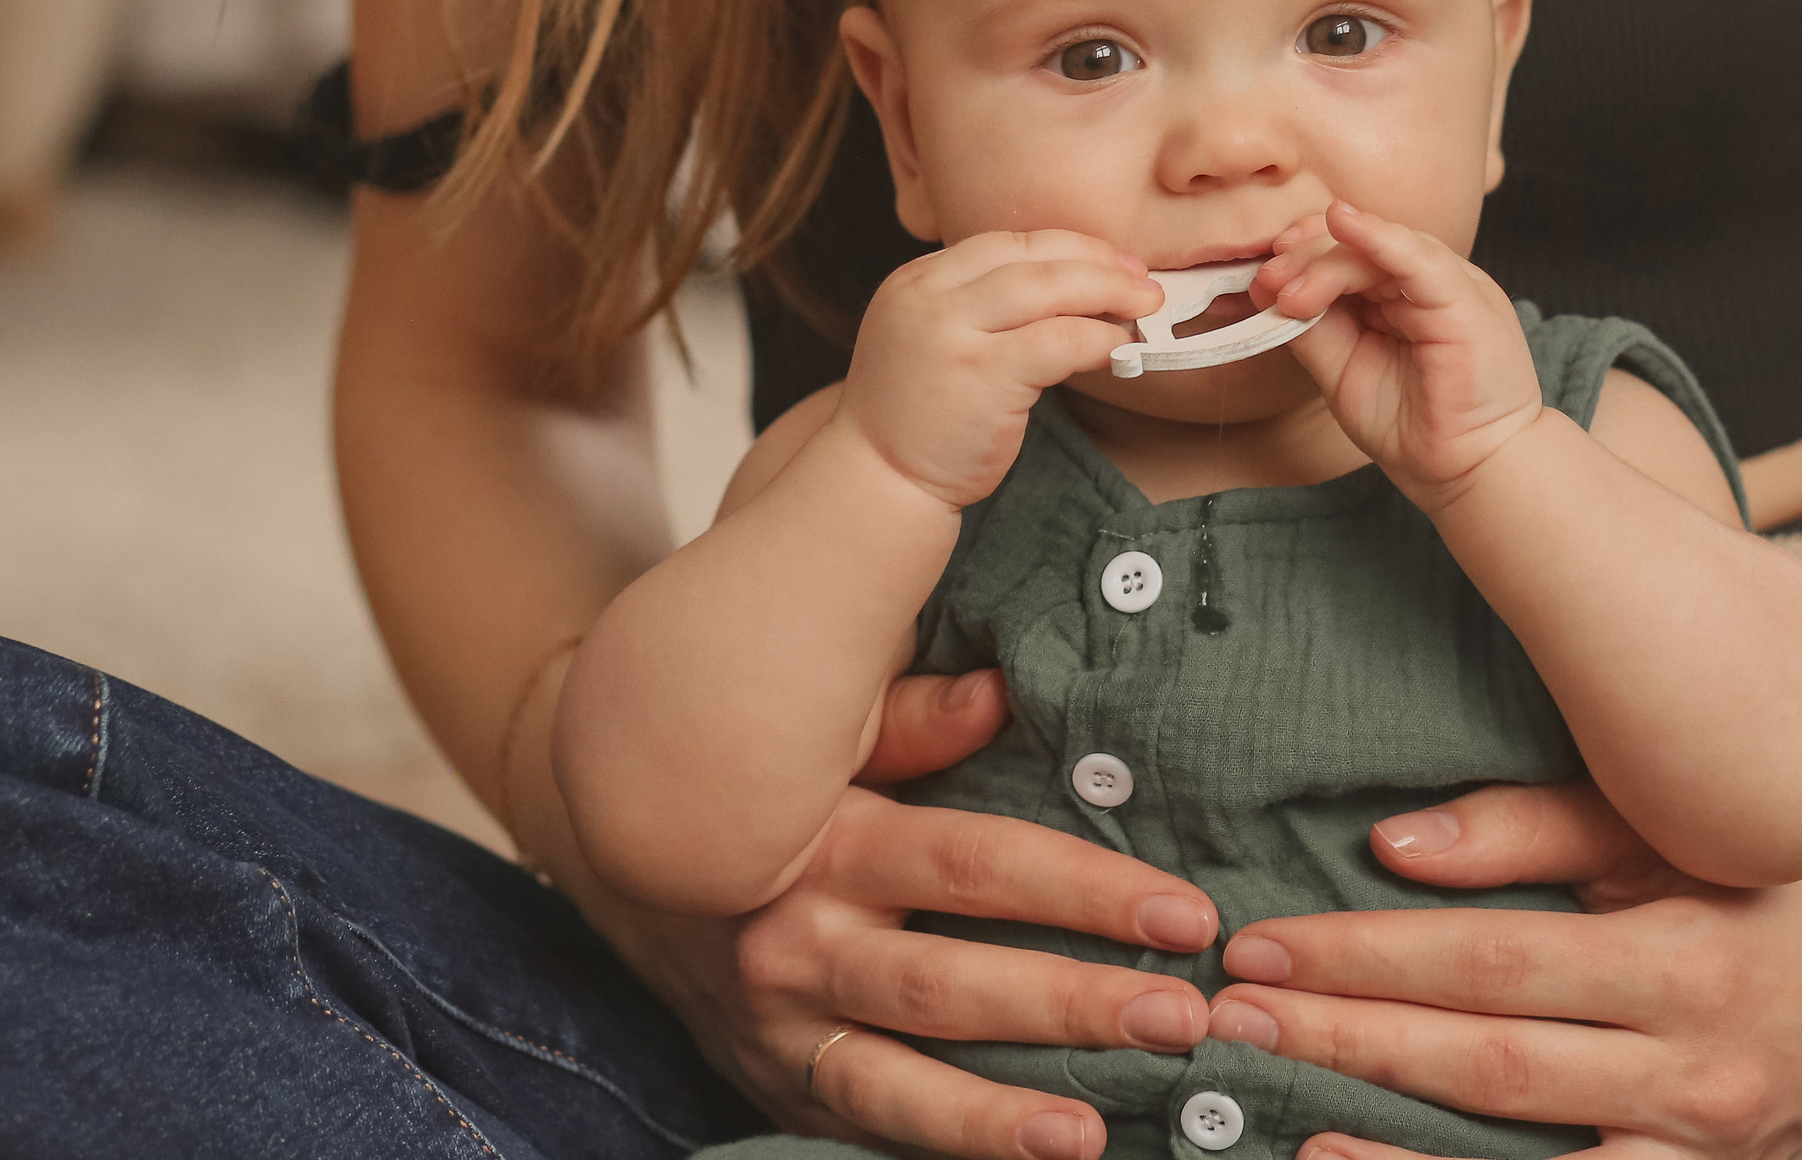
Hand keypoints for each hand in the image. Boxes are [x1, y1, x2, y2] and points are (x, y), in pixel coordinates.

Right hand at [579, 669, 1219, 1156]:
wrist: (618, 853)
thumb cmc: (763, 778)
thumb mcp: (823, 735)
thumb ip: (913, 719)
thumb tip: (1003, 689)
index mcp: (826, 839)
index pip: (975, 867)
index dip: (1085, 890)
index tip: (1182, 911)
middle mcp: (796, 941)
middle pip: (951, 984)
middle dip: (1071, 1004)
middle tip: (1179, 1016)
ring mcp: (779, 1027)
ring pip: (898, 1083)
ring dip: (1000, 1115)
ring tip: (1094, 1132)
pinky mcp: (774, 1085)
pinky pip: (863, 1126)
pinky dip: (943, 1147)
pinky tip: (1024, 1156)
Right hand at [841, 231, 1161, 509]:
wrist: (878, 481)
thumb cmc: (919, 419)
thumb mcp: (934, 340)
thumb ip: (982, 310)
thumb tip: (1072, 290)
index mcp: (917, 281)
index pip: (1005, 244)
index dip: (1068, 247)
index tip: (1110, 262)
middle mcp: (928, 296)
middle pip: (1031, 257)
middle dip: (1097, 264)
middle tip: (1142, 282)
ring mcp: (950, 332)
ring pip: (1047, 289)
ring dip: (1108, 294)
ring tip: (1145, 308)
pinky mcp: (981, 374)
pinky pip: (1058, 341)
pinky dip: (1098, 339)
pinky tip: (1119, 349)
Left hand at [1200, 783, 1801, 1159]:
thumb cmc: (1753, 878)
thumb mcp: (1659, 831)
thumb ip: (1528, 830)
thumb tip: (1392, 846)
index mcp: (1688, 963)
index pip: (1494, 966)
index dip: (1370, 959)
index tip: (1266, 946)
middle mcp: (1700, 1075)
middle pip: (1490, 1069)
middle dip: (1351, 1044)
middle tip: (1236, 1022)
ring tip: (1285, 1136)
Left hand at [1254, 201, 1542, 508]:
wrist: (1467, 473)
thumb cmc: (1413, 429)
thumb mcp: (1344, 370)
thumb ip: (1315, 329)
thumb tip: (1272, 294)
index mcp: (1401, 296)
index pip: (1349, 254)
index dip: (1301, 257)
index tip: (1261, 280)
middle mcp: (1426, 284)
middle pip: (1360, 245)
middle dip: (1305, 258)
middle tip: (1268, 282)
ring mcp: (1450, 286)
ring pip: (1381, 248)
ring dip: (1326, 262)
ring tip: (1290, 292)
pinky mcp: (1466, 299)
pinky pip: (1418, 258)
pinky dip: (1378, 238)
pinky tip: (1342, 223)